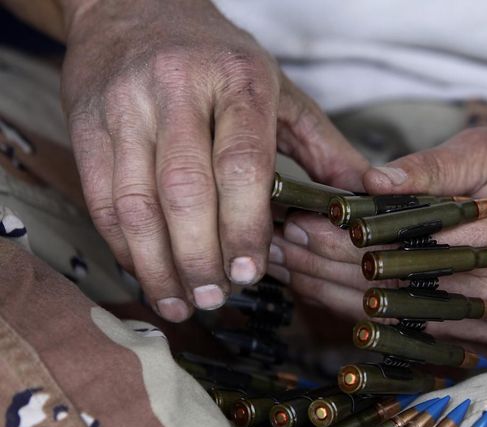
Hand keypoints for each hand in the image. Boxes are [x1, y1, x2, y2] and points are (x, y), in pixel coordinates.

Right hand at [59, 0, 367, 320]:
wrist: (132, 8)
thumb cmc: (217, 57)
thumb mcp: (278, 88)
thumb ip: (322, 145)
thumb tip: (364, 195)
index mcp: (237, 80)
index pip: (242, 163)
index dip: (245, 225)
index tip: (250, 272)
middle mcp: (176, 89)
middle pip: (185, 190)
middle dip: (200, 256)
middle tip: (216, 298)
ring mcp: (125, 106)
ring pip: (136, 202)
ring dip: (158, 263)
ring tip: (181, 300)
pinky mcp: (87, 125)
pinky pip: (102, 198)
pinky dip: (124, 245)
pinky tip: (147, 271)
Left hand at [269, 127, 486, 344]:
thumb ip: (432, 168)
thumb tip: (369, 181)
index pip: (405, 243)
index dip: (344, 236)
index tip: (299, 220)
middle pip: (393, 288)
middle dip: (326, 267)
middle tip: (278, 247)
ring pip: (395, 318)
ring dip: (333, 294)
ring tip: (288, 270)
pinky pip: (412, 333)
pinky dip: (364, 315)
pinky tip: (324, 297)